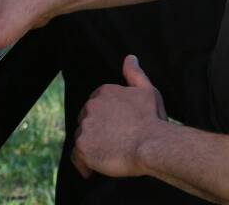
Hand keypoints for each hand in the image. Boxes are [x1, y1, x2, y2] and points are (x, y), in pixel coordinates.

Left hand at [72, 55, 166, 178]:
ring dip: (91, 147)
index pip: (96, 106)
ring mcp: (85, 127)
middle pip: (87, 121)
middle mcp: (90, 107)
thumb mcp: (147, 90)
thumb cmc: (152, 119)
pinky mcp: (83, 147)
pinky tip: (91, 170)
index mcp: (104, 92)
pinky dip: (82, 164)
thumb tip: (129, 58)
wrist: (152, 144)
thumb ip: (135, 74)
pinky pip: (76, 157)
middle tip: (113, 143)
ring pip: (82, 138)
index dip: (105, 119)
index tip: (115, 128)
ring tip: (106, 156)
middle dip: (97, 131)